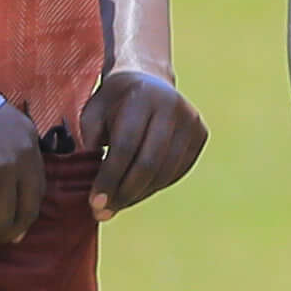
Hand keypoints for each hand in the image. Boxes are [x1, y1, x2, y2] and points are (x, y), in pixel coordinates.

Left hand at [69, 63, 211, 213]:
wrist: (148, 78)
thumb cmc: (114, 101)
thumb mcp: (93, 113)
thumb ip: (90, 144)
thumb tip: (96, 187)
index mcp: (142, 97)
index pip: (126, 146)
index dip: (110, 178)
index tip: (95, 203)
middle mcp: (172, 107)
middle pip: (149, 164)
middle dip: (124, 193)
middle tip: (103, 212)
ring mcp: (191, 121)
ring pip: (165, 173)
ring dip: (138, 195)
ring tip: (117, 204)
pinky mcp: (200, 135)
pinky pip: (176, 172)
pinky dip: (154, 186)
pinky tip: (136, 190)